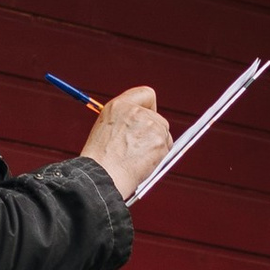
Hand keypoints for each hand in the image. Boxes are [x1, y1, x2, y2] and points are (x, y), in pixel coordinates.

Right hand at [84, 82, 174, 199]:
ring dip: (156, 145)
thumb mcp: (106, 129)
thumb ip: (125, 121)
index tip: (148, 118)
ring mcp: (150, 124)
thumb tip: (142, 127)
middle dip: (154, 132)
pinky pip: (168, 146)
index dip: (151, 107)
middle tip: (139, 148)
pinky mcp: (160, 139)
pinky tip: (144, 162)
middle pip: (158, 118)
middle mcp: (136, 111)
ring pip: (164, 133)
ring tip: (138, 157)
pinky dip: (160, 156)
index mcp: (119, 106)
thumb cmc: (101, 160)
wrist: (104, 175)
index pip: (147, 94)